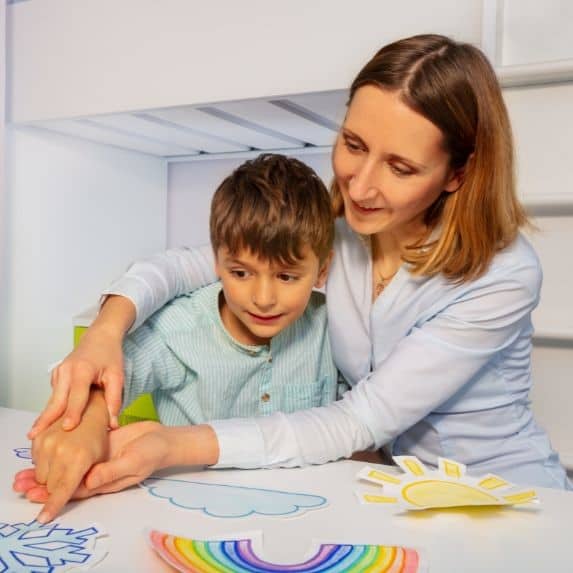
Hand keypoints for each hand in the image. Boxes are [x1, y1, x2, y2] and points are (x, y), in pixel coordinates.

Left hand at [14, 422, 169, 513]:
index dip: (53, 497)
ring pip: (67, 467)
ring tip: (24, 472)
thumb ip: (111, 471)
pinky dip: (60, 452)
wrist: (162, 439)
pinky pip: (76, 451)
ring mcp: (96, 459)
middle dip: (42, 485)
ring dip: (46, 470)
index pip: (73, 491)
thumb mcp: (133, 462)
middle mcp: (96, 473)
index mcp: (103, 481)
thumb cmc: (152, 453)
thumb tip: (88, 480)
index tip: (35, 499)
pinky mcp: (97, 445)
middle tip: (20, 484)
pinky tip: (45, 448)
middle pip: (65, 481)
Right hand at [20, 393, 109, 522]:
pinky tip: (56, 454)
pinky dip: (44, 463)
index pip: (62, 490)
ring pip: (40, 475)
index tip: (43, 519)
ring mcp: (47, 443)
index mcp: (79, 459)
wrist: (89, 409)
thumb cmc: (98, 436)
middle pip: (49, 486)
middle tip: (68, 476)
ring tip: (64, 462)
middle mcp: (60, 451)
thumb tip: (80, 492)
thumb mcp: (100, 459)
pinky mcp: (39, 437)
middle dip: (56, 487)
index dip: (52, 506)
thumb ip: (90, 478)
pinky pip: (35, 461)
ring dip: (49, 476)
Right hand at [28, 296, 134, 437]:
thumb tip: (113, 424)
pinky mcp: (56, 376)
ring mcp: (58, 373)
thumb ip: (115, 399)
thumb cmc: (110, 355)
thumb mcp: (117, 376)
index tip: (67, 427)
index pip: (77, 395)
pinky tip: (51, 423)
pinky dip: (53, 408)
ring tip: (37, 435)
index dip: (73, 412)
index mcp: (82, 370)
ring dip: (47, 416)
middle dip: (46, 419)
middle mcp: (66, 371)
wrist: (100, 337)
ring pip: (53, 399)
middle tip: (36, 436)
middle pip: (57, 400)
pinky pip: (55, 395)